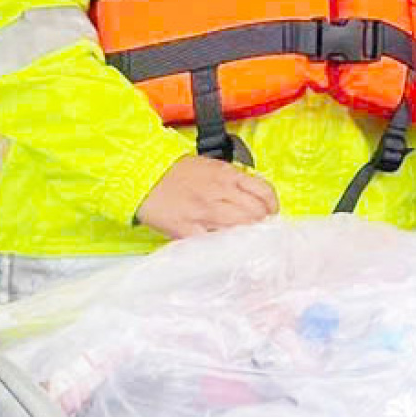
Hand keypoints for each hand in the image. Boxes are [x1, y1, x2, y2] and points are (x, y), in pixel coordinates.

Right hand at [135, 155, 277, 239]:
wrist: (143, 175)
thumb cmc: (175, 171)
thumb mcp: (210, 166)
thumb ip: (232, 180)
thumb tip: (252, 197)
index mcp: (227, 175)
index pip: (263, 191)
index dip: (272, 206)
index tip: (271, 214)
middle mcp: (219, 192)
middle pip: (256, 213)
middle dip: (264, 224)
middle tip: (263, 231)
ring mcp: (204, 212)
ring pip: (240, 228)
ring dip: (248, 237)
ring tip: (248, 241)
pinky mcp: (187, 229)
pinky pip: (212, 242)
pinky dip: (223, 247)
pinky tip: (227, 250)